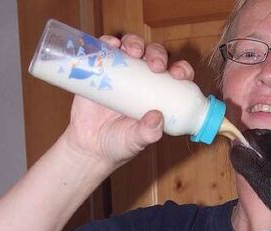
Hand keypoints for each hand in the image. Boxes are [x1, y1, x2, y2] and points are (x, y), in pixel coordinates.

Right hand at [63, 34, 195, 167]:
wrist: (89, 146)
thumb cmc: (119, 143)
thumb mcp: (136, 141)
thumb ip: (147, 133)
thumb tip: (157, 118)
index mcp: (160, 93)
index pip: (176, 74)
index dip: (181, 69)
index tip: (178, 74)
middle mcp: (143, 79)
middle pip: (155, 55)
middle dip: (158, 54)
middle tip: (155, 65)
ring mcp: (121, 72)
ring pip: (132, 47)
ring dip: (135, 43)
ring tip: (133, 52)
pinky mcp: (100, 69)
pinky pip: (104, 50)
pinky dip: (108, 42)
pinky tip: (110, 44)